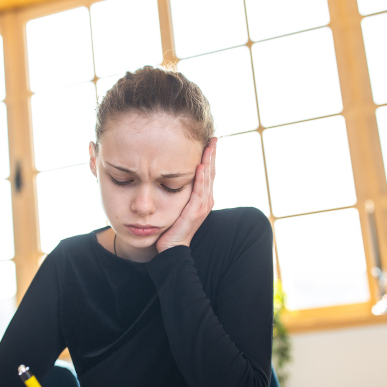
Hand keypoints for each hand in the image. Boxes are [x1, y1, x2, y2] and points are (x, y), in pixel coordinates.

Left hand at [156, 138, 216, 252]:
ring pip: (208, 179)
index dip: (210, 157)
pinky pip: (199, 192)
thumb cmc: (174, 227)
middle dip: (212, 154)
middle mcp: (206, 200)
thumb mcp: (180, 206)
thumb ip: (181, 193)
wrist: (173, 248)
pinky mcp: (195, 211)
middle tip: (213, 138)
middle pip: (211, 172)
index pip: (209, 173)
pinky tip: (201, 166)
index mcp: (203, 198)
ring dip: (209, 162)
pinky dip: (201, 178)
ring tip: (209, 147)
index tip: (210, 141)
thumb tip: (174, 176)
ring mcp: (202, 206)